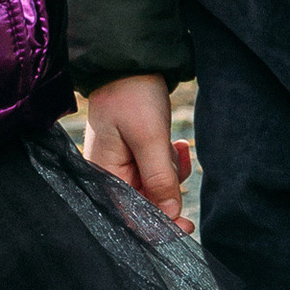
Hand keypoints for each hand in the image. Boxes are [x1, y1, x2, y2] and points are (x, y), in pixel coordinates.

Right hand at [80, 72, 193, 229]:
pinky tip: (177, 144)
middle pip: (145, 206)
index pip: (130, 218)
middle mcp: (110, 177)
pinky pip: (157, 173)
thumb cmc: (131, 95)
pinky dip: (170, 163)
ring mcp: (122, 167)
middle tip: (181, 167)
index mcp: (104, 176)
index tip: (186, 226)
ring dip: (171, 173)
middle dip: (169, 192)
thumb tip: (171, 214)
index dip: (158, 228)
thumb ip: (159, 177)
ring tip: (175, 146)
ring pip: (156, 190)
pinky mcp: (134, 156)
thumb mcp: (149, 136)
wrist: (130, 61)